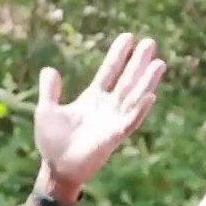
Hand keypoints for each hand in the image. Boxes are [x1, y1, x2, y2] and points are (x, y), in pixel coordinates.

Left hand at [33, 32, 165, 190]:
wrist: (56, 169)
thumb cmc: (52, 143)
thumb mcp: (46, 111)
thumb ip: (50, 91)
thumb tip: (50, 69)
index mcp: (93, 98)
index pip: (109, 72)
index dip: (118, 55)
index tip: (129, 37)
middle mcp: (107, 107)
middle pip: (126, 80)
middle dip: (138, 62)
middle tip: (150, 42)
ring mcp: (113, 121)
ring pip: (134, 97)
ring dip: (146, 81)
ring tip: (159, 63)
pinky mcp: (114, 137)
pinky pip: (130, 121)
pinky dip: (140, 109)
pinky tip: (150, 95)